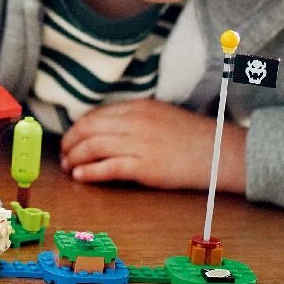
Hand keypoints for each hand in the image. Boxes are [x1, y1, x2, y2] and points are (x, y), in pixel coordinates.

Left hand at [59, 99, 246, 193]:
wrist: (221, 153)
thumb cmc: (192, 136)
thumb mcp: (159, 115)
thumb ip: (132, 118)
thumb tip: (102, 128)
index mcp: (138, 107)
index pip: (95, 115)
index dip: (77, 128)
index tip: (69, 138)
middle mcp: (135, 122)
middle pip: (88, 130)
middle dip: (70, 143)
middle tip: (63, 154)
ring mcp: (140, 144)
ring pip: (93, 148)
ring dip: (75, 158)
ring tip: (68, 167)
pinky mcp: (145, 167)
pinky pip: (108, 168)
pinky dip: (89, 172)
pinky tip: (80, 176)